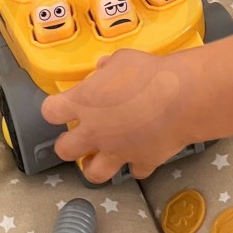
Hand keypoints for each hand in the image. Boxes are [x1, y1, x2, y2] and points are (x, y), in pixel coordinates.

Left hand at [41, 49, 200, 183]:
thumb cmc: (149, 73)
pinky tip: (141, 153)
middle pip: (64, 149)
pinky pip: (134, 171)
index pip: (50, 111)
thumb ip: (107, 68)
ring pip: (93, 173)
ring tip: (103, 155)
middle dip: (70, 143)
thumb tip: (102, 69)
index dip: (55, 108)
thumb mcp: (123, 59)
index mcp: (83, 103)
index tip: (64, 105)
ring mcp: (116, 151)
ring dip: (95, 164)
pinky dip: (136, 164)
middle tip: (82, 134)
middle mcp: (93, 132)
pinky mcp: (141, 162)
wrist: (181, 98)